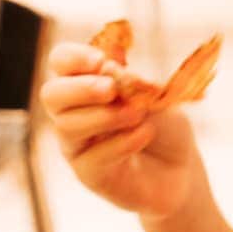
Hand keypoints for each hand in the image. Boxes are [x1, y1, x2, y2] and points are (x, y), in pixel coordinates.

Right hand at [39, 42, 199, 218]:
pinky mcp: (88, 174)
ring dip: (104, 116)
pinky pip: (91, 157)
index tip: (100, 60)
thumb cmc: (164, 126)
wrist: (182, 169)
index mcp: (86, 83)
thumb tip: (107, 64)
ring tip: (139, 114)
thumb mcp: (155, 96)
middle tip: (111, 90)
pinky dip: (121, 143)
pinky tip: (145, 135)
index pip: (61, 62)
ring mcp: (77, 145)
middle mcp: (74, 112)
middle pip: (51, 94)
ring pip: (66, 126)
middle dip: (81, 89)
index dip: (73, 57)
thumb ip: (130, 81)